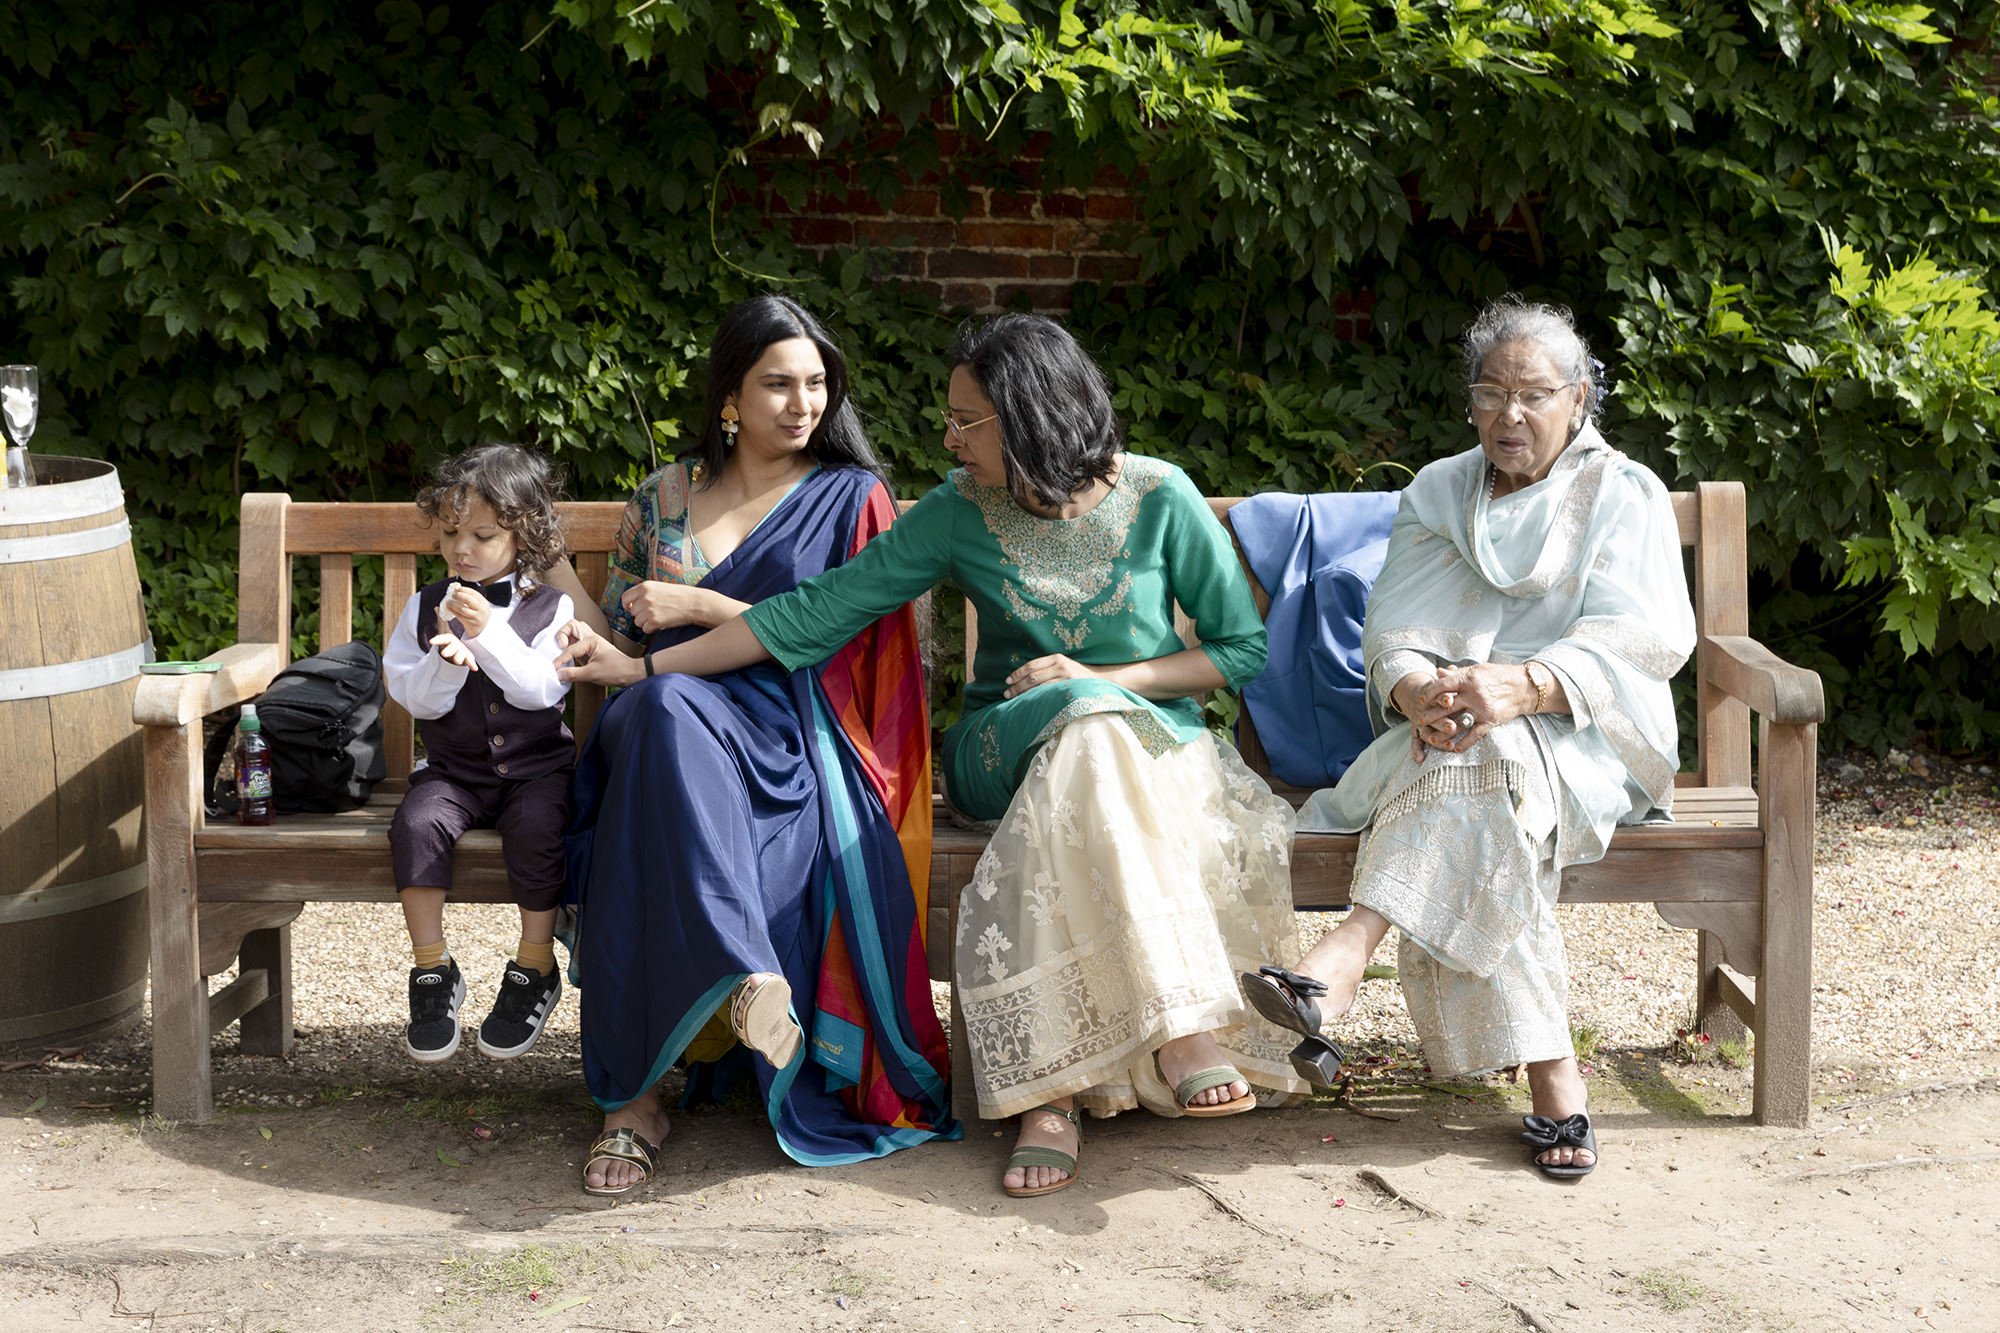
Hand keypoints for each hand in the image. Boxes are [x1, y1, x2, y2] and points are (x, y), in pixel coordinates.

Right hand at [431, 605, 478, 670]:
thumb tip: (437, 607)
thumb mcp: (445, 630)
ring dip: (459, 658)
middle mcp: (454, 647)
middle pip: (451, 649)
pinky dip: (471, 664)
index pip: (442, 639)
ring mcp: (460, 654)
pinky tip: (474, 668)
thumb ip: (442, 620)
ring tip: (457, 661)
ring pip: (459, 656)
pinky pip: (469, 662)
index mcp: (449, 640)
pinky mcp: (466, 659)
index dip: (437, 640)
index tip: (432, 641)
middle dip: (448, 650)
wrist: (452, 655)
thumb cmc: (449, 641)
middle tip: (445, 653)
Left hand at [442, 582, 492, 639]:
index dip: (464, 589)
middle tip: (452, 594)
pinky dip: (453, 611)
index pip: (473, 593)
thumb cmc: (477, 614)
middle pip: (469, 600)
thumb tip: (456, 587)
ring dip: (453, 604)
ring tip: (448, 602)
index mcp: (484, 603)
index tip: (456, 588)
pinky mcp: (471, 623)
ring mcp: (477, 617)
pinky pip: (459, 616)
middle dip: (459, 596)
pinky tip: (448, 608)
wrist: (482, 629)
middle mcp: (482, 609)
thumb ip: (469, 597)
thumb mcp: (477, 605)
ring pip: (462, 609)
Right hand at [555, 622, 643, 686]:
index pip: (570, 648)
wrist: (632, 673)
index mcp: (592, 641)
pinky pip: (577, 641)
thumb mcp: (593, 674)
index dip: (560, 660)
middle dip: (562, 634)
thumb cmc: (617, 671)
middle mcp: (591, 638)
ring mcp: (592, 642)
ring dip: (566, 637)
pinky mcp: (592, 648)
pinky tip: (567, 655)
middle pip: (572, 625)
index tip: (554, 669)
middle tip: (559, 648)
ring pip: (575, 631)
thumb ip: (573, 674)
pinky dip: (570, 645)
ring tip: (561, 650)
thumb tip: (558, 674)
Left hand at [621, 580, 713, 633]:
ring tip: (659, 617)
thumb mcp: (659, 587)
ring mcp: (649, 610)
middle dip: (641, 614)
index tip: (630, 608)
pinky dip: (652, 629)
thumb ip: (645, 593)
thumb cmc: (679, 595)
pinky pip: (645, 629)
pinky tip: (662, 623)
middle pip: (632, 612)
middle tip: (654, 613)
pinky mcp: (654, 621)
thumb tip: (632, 604)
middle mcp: (644, 598)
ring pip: (637, 622)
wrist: (694, 603)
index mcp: (645, 587)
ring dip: (646, 622)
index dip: (627, 605)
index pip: (625, 597)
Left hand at [1004, 653, 1101, 699]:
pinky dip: (1036, 696)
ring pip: (1038, 683)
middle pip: (1032, 675)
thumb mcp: (1064, 667)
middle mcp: (1060, 664)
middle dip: (1017, 684)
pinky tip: (1029, 701)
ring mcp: (1065, 675)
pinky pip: (1048, 692)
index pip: (1032, 665)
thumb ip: (1048, 670)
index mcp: (1056, 658)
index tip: (1007, 681)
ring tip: (1013, 698)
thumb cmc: (1079, 677)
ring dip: (1023, 692)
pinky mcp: (1069, 686)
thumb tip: (1025, 679)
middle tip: (1006, 693)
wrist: (1101, 681)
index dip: (1017, 673)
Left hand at [1408, 663, 1525, 757]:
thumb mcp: (1477, 669)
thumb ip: (1457, 673)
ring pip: (1458, 723)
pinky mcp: (1491, 721)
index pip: (1444, 685)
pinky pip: (1475, 734)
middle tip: (1419, 721)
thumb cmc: (1498, 675)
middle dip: (1431, 715)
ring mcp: (1482, 709)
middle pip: (1447, 706)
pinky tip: (1453, 748)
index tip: (1421, 700)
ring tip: (1430, 739)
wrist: (1524, 687)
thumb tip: (1438, 672)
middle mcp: (1474, 694)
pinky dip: (1464, 743)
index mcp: (1469, 679)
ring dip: (1443, 732)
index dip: (1430, 693)